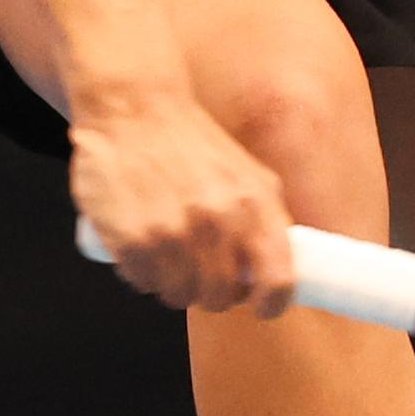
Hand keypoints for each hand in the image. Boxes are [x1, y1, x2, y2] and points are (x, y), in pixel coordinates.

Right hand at [69, 96, 295, 316]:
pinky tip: (140, 245)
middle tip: (199, 271)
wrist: (135, 109)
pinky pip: (143, 283)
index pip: (278, 281)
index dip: (270, 303)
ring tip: (166, 253)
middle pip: (221, 298)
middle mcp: (218, 221)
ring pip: (180, 296)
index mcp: (255, 205)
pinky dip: (141, 273)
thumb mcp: (247, 175)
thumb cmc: (191, 144)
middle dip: (211, 292)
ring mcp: (175, 233)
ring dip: (173, 284)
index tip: (261, 307)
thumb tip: (281, 271)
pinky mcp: (133, 239)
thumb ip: (265, 221)